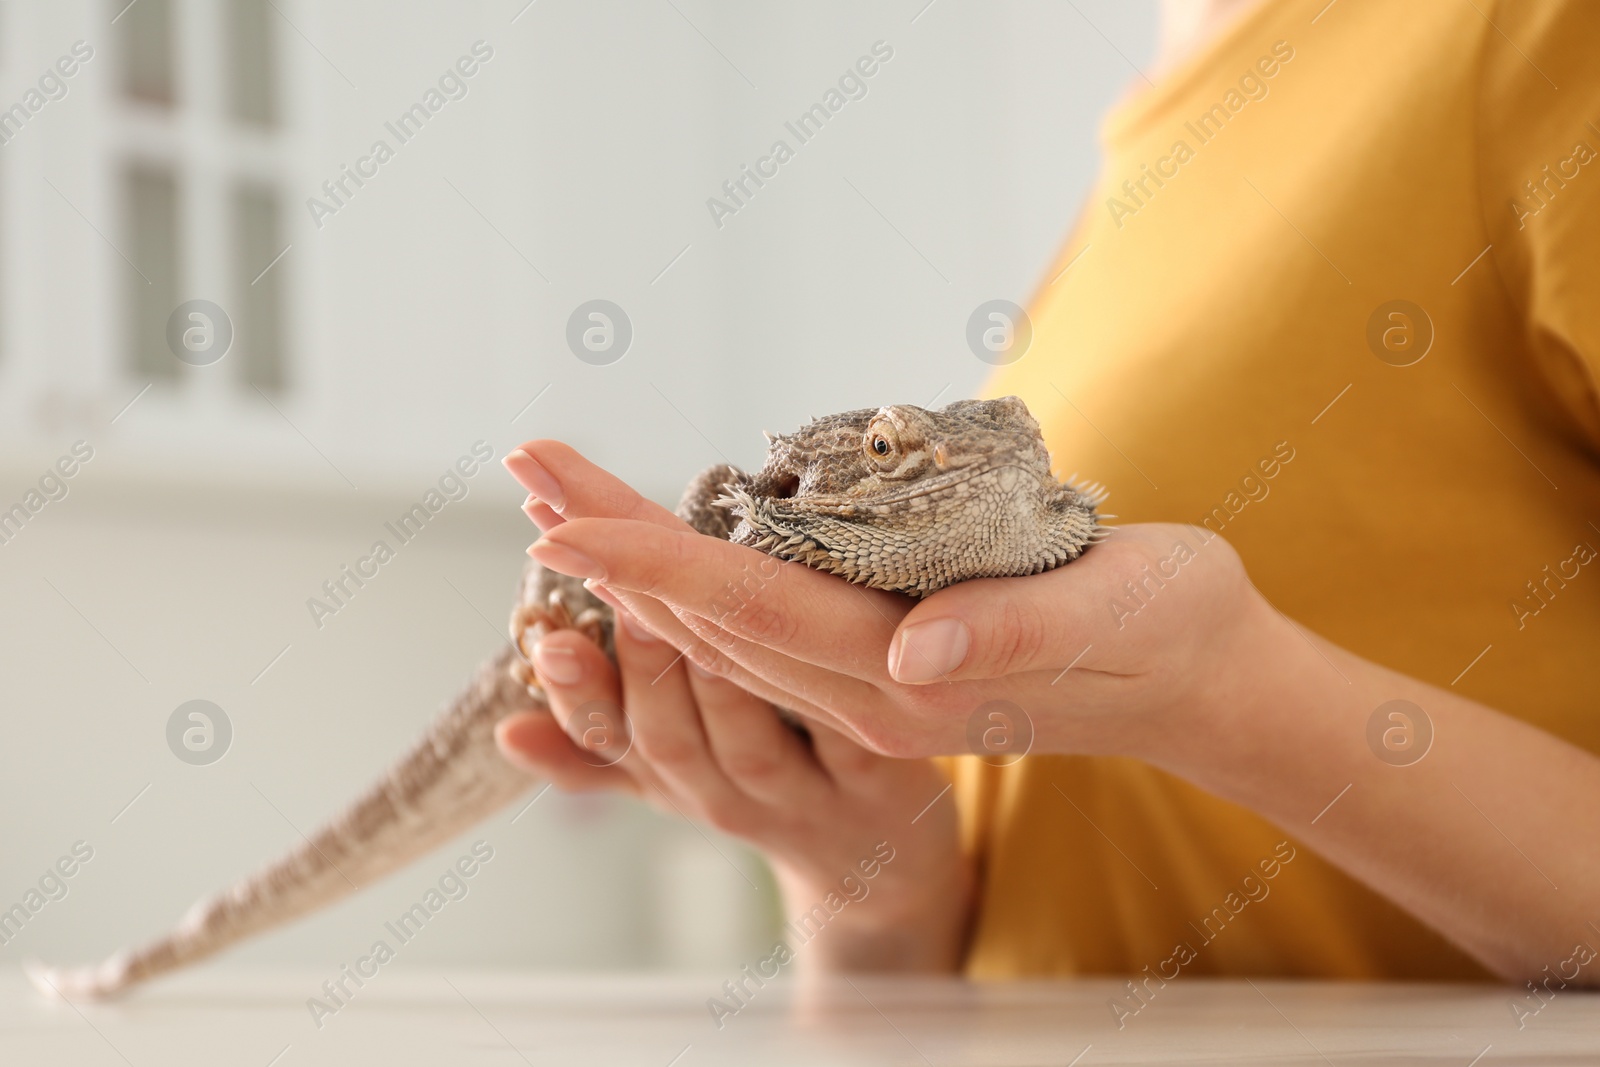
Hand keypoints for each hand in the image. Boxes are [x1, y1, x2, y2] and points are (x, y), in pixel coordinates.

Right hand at [495, 484, 970, 971]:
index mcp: (678, 781)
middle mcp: (731, 798)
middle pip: (669, 744)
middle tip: (617, 587)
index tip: (547, 643)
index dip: (578, 695)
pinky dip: (827, 710)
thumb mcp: (681, 773)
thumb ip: (601, 744)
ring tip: (695, 616)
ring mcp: (806, 799)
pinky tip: (812, 655)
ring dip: (715, 687)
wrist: (882, 870)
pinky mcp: (882, 787)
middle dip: (638, 670)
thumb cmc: (772, 786)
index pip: (608, 741)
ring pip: (747, 751)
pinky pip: (848, 745)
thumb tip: (507, 731)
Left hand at [502, 440, 1265, 767]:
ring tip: (559, 498)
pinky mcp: (878, 669)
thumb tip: (909, 655)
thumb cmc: (1168, 629)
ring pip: (719, 629)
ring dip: (633, 565)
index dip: (653, 566)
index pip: (754, 616)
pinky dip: (687, 590)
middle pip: (709, 621)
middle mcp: (870, 699)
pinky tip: (644, 559)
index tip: (561, 524)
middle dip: (612, 549)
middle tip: (528, 468)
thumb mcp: (1117, 610)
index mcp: (914, 685)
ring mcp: (868, 691)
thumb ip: (1013, 631)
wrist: (1193, 678)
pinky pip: (755, 635)